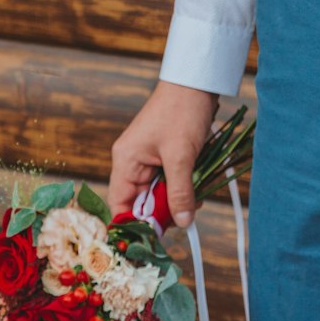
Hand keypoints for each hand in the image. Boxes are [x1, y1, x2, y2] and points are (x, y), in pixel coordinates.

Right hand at [109, 79, 218, 227]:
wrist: (197, 80)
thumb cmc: (182, 111)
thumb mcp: (181, 155)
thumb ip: (180, 192)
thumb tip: (182, 222)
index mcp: (126, 161)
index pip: (120, 205)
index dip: (134, 225)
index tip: (155, 240)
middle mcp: (132, 162)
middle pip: (141, 203)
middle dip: (164, 212)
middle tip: (185, 215)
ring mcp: (149, 158)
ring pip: (159, 193)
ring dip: (178, 198)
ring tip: (196, 197)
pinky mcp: (166, 155)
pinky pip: (171, 180)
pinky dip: (184, 186)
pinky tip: (199, 186)